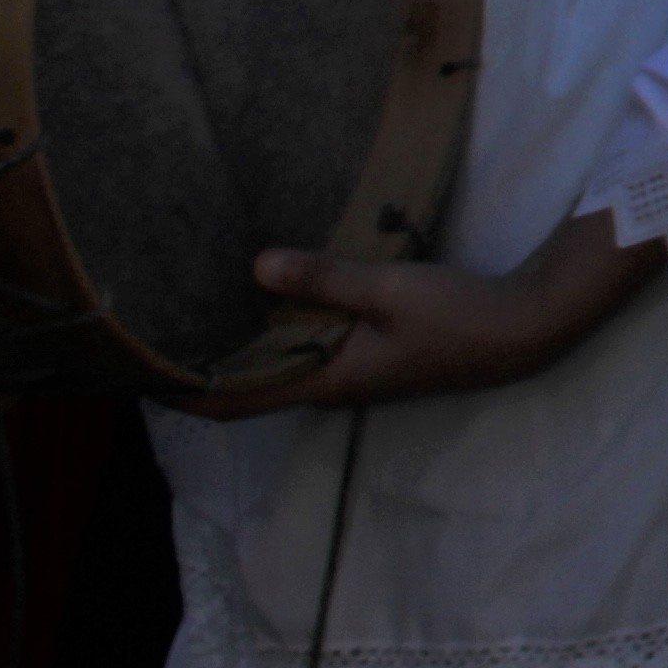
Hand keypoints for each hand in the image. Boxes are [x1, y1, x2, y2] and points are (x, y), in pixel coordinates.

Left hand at [179, 208, 656, 414]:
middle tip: (164, 332)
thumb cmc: (457, 317)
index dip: (189, 393)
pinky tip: (280, 301)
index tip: (140, 378)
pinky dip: (285, 333)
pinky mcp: (381, 356)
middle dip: (211, 364)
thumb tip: (255, 266)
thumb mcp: (388, 290)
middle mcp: (336, 386)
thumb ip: (324, 279)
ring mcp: (360, 373)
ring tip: (209, 312)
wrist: (527, 329)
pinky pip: (314, 349)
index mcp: (328, 381)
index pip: (240, 401)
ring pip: (286, 365)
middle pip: (256, 386)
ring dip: (250, 347)